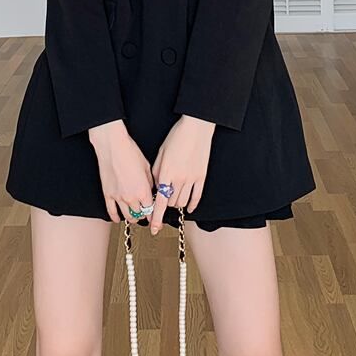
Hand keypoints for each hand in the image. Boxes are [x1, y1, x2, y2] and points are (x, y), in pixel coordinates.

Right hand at [89, 122, 155, 224]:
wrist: (112, 145)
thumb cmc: (129, 151)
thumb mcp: (146, 166)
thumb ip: (150, 182)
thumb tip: (151, 190)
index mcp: (143, 190)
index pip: (151, 209)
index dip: (154, 211)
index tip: (155, 212)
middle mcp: (131, 197)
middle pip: (140, 214)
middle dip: (144, 214)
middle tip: (145, 211)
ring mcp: (118, 197)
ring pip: (127, 216)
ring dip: (132, 217)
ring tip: (135, 215)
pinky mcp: (107, 194)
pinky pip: (111, 212)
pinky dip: (115, 218)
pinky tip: (118, 218)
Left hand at [148, 116, 214, 235]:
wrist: (196, 127)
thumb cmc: (176, 137)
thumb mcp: (161, 153)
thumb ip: (156, 172)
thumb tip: (156, 187)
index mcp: (166, 173)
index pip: (160, 202)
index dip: (156, 218)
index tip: (154, 228)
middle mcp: (180, 179)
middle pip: (171, 203)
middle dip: (165, 204)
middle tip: (162, 199)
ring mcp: (192, 179)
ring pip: (183, 202)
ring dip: (176, 203)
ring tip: (173, 197)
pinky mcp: (202, 177)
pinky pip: (197, 197)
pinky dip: (192, 205)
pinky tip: (189, 208)